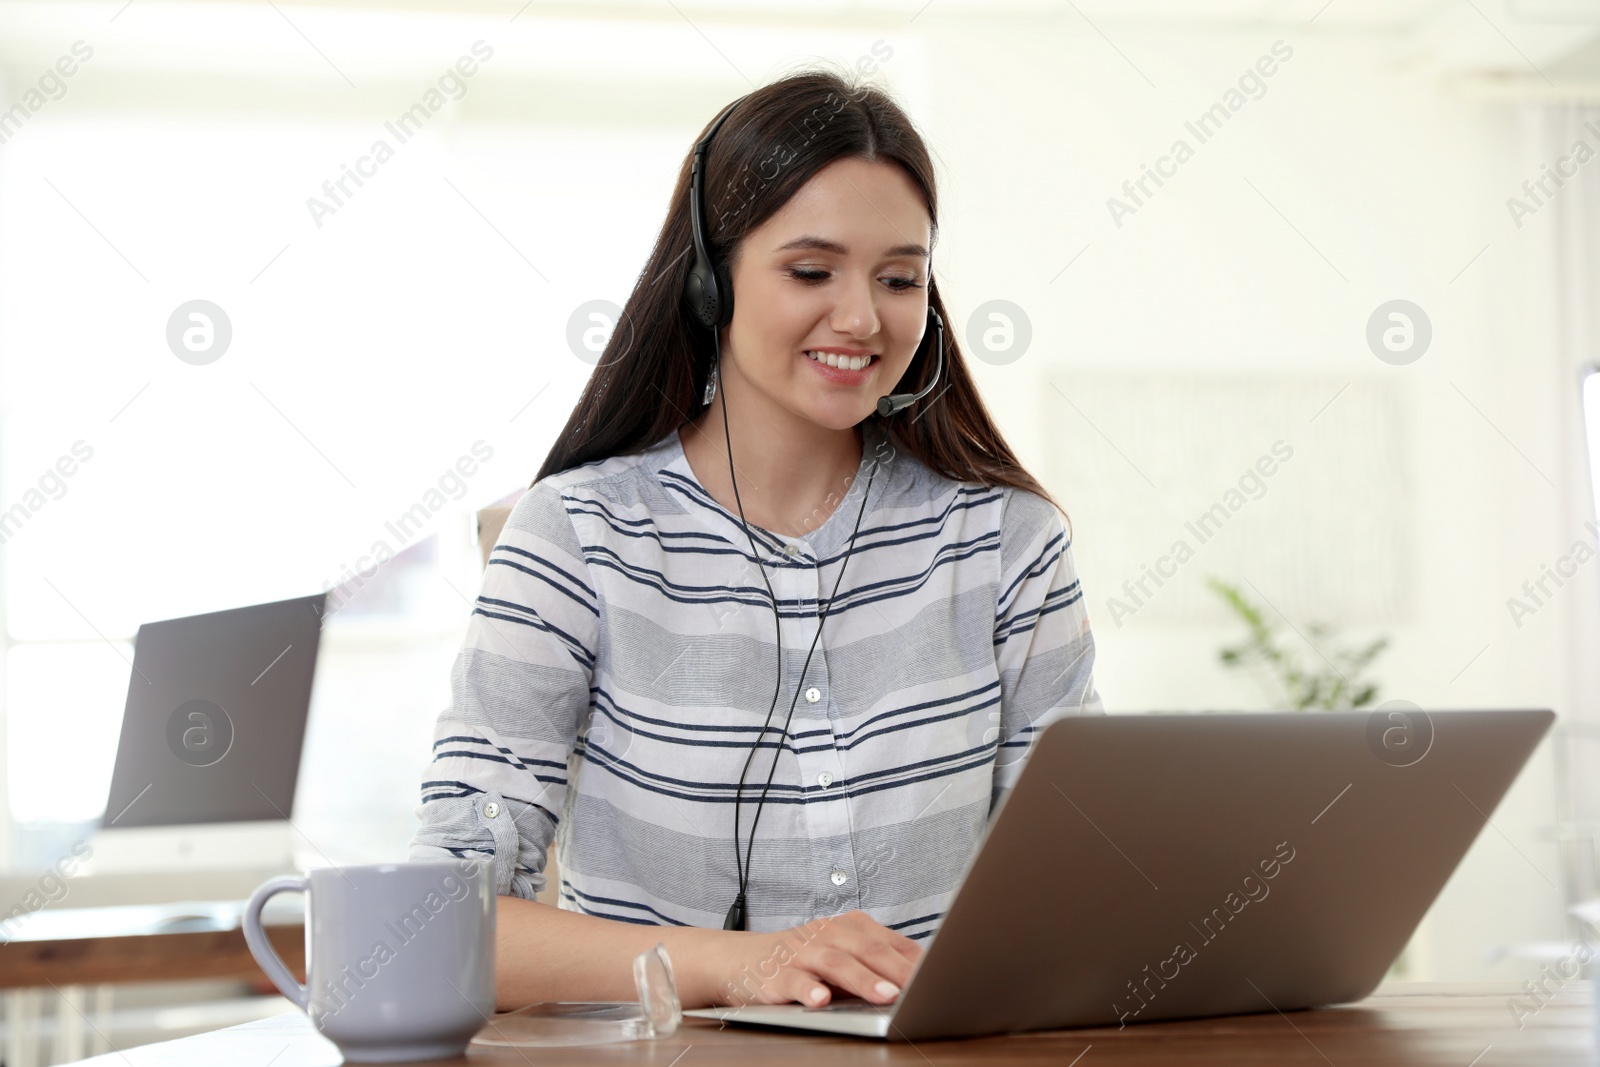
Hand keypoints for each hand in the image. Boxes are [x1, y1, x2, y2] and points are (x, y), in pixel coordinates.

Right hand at [692, 910, 923, 1008]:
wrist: (742, 960)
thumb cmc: (804, 961)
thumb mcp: (844, 956)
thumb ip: (877, 964)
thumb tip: (923, 979)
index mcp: (849, 927)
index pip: (889, 942)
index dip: (914, 961)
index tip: (940, 977)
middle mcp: (828, 934)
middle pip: (867, 948)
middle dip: (896, 969)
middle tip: (919, 987)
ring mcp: (802, 952)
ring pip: (836, 962)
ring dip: (863, 980)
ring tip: (885, 997)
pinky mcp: (777, 973)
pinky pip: (796, 980)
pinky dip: (809, 989)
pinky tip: (822, 1000)